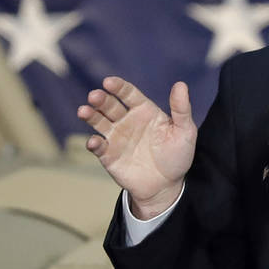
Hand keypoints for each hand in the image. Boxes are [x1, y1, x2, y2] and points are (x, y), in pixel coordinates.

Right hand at [77, 77, 196, 218]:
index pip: (128, 93)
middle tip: (95, 96)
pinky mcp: (109, 155)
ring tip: (84, 111)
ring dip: (90, 115)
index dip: (118, 87)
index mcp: (144, 110)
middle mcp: (127, 120)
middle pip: (110, 105)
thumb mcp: (185, 131)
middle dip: (101, 99)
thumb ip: (181, 109)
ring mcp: (116, 137)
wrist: (166, 186)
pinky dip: (94, 143)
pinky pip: (98, 147)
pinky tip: (94, 141)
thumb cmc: (177, 156)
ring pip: (99, 122)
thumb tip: (180, 84)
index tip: (109, 82)